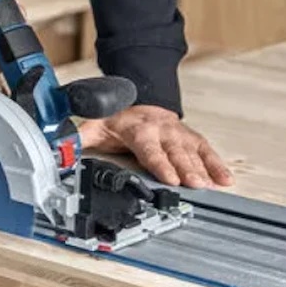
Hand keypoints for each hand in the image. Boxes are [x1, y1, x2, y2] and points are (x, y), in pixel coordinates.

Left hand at [78, 105, 232, 188]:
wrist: (138, 101)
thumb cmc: (117, 120)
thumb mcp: (94, 127)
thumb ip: (78, 139)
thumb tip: (60, 149)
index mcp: (139, 129)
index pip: (150, 149)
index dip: (159, 163)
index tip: (169, 178)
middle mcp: (162, 130)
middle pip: (175, 152)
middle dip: (185, 168)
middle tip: (195, 185)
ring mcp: (178, 133)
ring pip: (193, 151)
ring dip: (203, 168)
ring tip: (213, 185)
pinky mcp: (190, 138)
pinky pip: (205, 150)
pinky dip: (216, 164)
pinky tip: (225, 180)